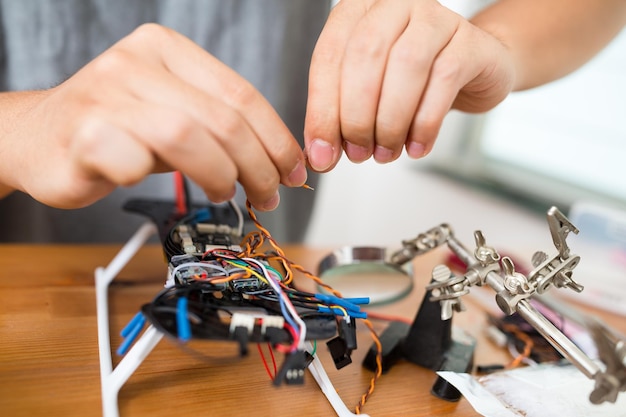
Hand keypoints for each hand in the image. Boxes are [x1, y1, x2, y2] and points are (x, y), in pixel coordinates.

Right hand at [0, 24, 306, 210]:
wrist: (35, 137)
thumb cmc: (113, 128)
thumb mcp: (172, 112)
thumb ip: (217, 126)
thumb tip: (277, 161)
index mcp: (165, 49)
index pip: (241, 93)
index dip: (276, 138)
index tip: (293, 170)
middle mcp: (135, 63)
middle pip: (223, 119)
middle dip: (258, 165)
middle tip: (268, 193)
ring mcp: (106, 96)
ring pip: (188, 137)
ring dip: (220, 175)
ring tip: (224, 193)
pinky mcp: (83, 135)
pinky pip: (139, 163)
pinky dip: (162, 181)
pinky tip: (168, 188)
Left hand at [304, 0, 514, 170]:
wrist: (471, 70)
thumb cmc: (413, 79)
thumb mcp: (368, 92)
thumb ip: (340, 116)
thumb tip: (320, 155)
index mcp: (359, 11)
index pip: (329, 55)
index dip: (322, 109)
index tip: (321, 152)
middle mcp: (395, 5)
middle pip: (365, 55)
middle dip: (356, 116)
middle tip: (358, 153)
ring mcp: (435, 18)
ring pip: (406, 64)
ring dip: (390, 121)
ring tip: (385, 152)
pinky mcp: (469, 42)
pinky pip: (444, 80)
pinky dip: (425, 123)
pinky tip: (415, 147)